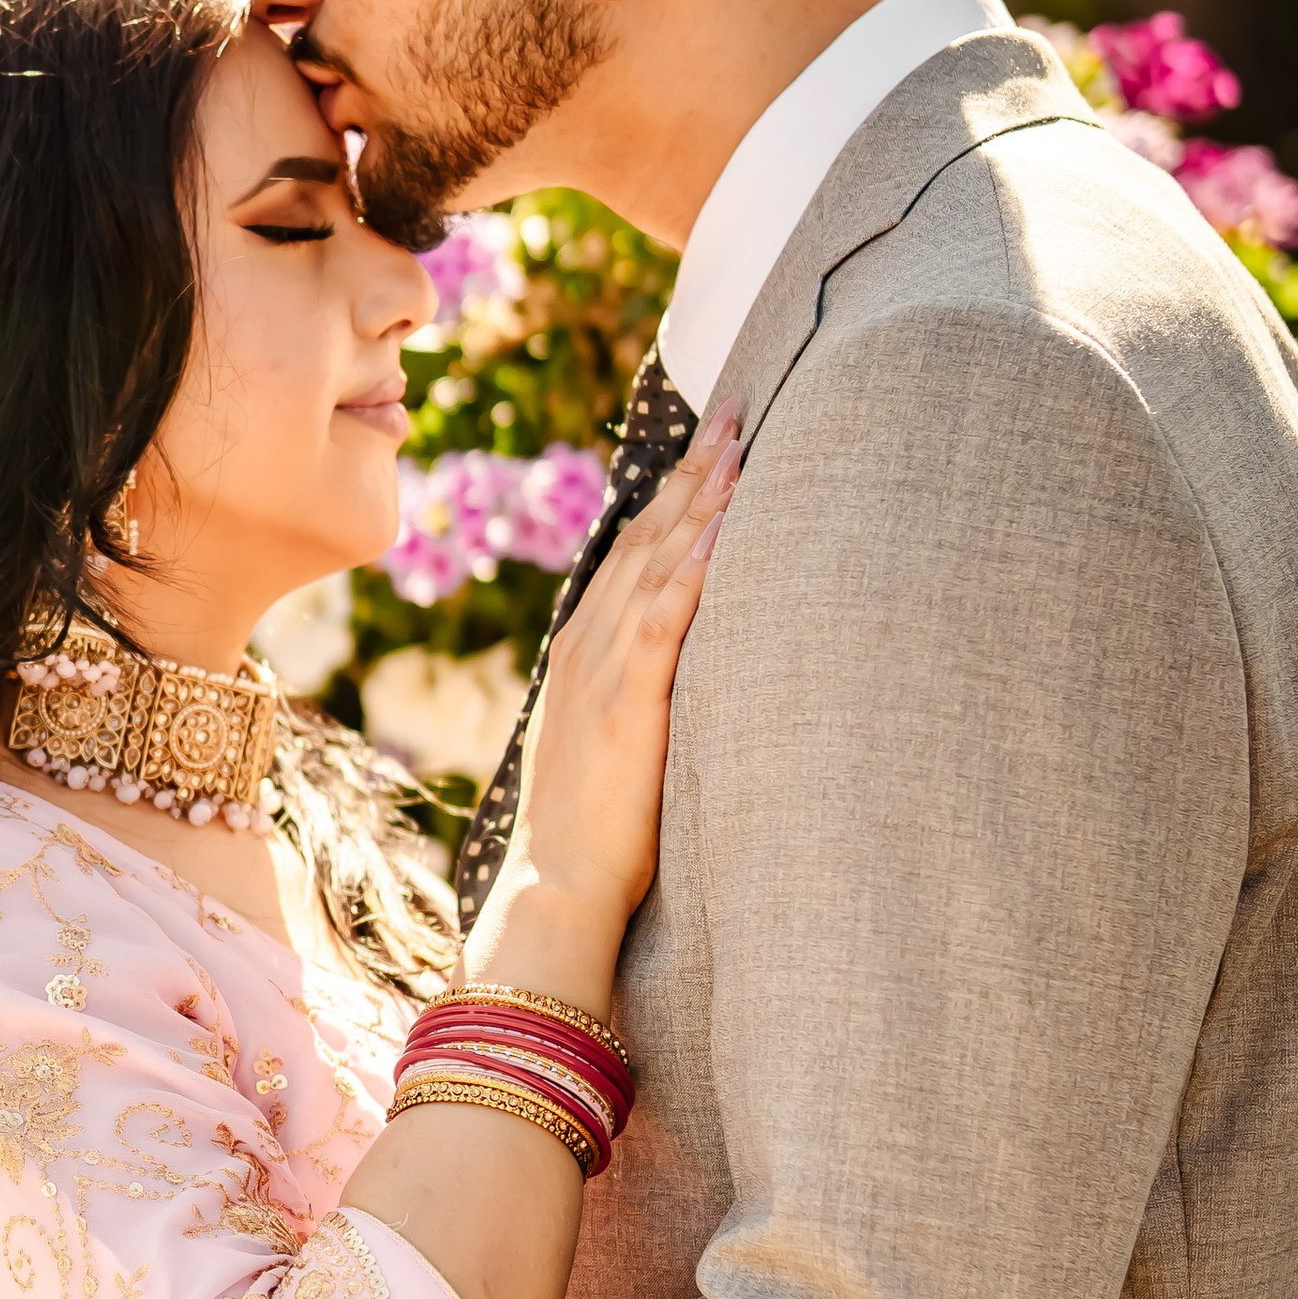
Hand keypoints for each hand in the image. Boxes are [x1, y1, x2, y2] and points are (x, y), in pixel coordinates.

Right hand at [468, 409, 736, 979]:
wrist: (555, 886)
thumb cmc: (588, 832)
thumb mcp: (607, 742)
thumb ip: (633, 692)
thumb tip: (672, 670)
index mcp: (583, 651)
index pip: (632, 551)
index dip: (672, 494)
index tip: (711, 446)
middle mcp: (590, 644)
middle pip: (648, 537)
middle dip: (695, 473)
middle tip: (739, 412)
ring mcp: (606, 668)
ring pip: (658, 563)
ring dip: (702, 501)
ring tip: (742, 444)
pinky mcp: (630, 703)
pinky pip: (666, 620)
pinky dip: (694, 569)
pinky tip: (724, 528)